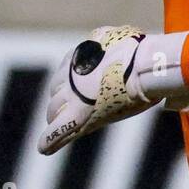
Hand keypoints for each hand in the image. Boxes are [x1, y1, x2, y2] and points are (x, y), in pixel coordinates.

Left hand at [38, 26, 188, 154]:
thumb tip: (125, 47)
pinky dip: (50, 141)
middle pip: (56, 92)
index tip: (71, 91)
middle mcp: (70, 75)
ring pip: (54, 111)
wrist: (146, 64)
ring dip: (57, 117)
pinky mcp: (78, 116)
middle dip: (60, 101)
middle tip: (67, 110)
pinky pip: (57, 131)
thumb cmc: (142, 51)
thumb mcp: (121, 39)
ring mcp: (73, 96)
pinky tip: (43, 149)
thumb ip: (113, 45)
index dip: (67, 83)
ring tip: (59, 127)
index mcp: (79, 57)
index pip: (64, 73)